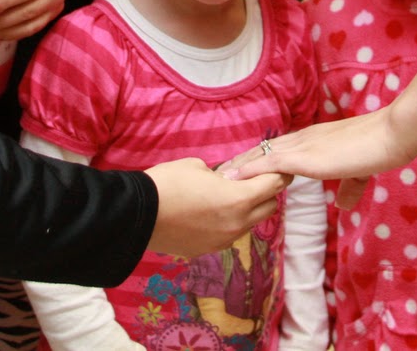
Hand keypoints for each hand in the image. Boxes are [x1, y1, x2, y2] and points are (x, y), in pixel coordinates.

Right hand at [144, 157, 289, 257]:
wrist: (137, 215)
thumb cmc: (167, 183)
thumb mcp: (198, 166)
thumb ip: (222, 174)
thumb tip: (226, 180)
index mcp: (239, 199)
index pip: (274, 185)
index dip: (279, 173)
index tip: (279, 167)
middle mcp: (237, 224)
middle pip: (269, 207)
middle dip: (266, 192)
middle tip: (256, 179)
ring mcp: (223, 241)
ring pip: (250, 224)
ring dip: (248, 210)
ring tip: (231, 196)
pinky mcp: (208, 250)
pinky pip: (229, 235)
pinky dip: (229, 223)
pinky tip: (212, 212)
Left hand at [218, 109, 415, 207]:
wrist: (390, 134)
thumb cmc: (378, 148)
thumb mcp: (359, 171)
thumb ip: (349, 187)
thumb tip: (342, 205)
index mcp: (314, 141)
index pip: (279, 149)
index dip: (259, 160)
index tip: (242, 169)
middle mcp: (303, 139)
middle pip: (264, 149)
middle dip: (242, 162)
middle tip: (219, 173)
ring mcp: (303, 146)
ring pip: (262, 155)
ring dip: (239, 166)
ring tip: (217, 176)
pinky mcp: (307, 156)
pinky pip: (271, 162)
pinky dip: (251, 170)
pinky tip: (234, 177)